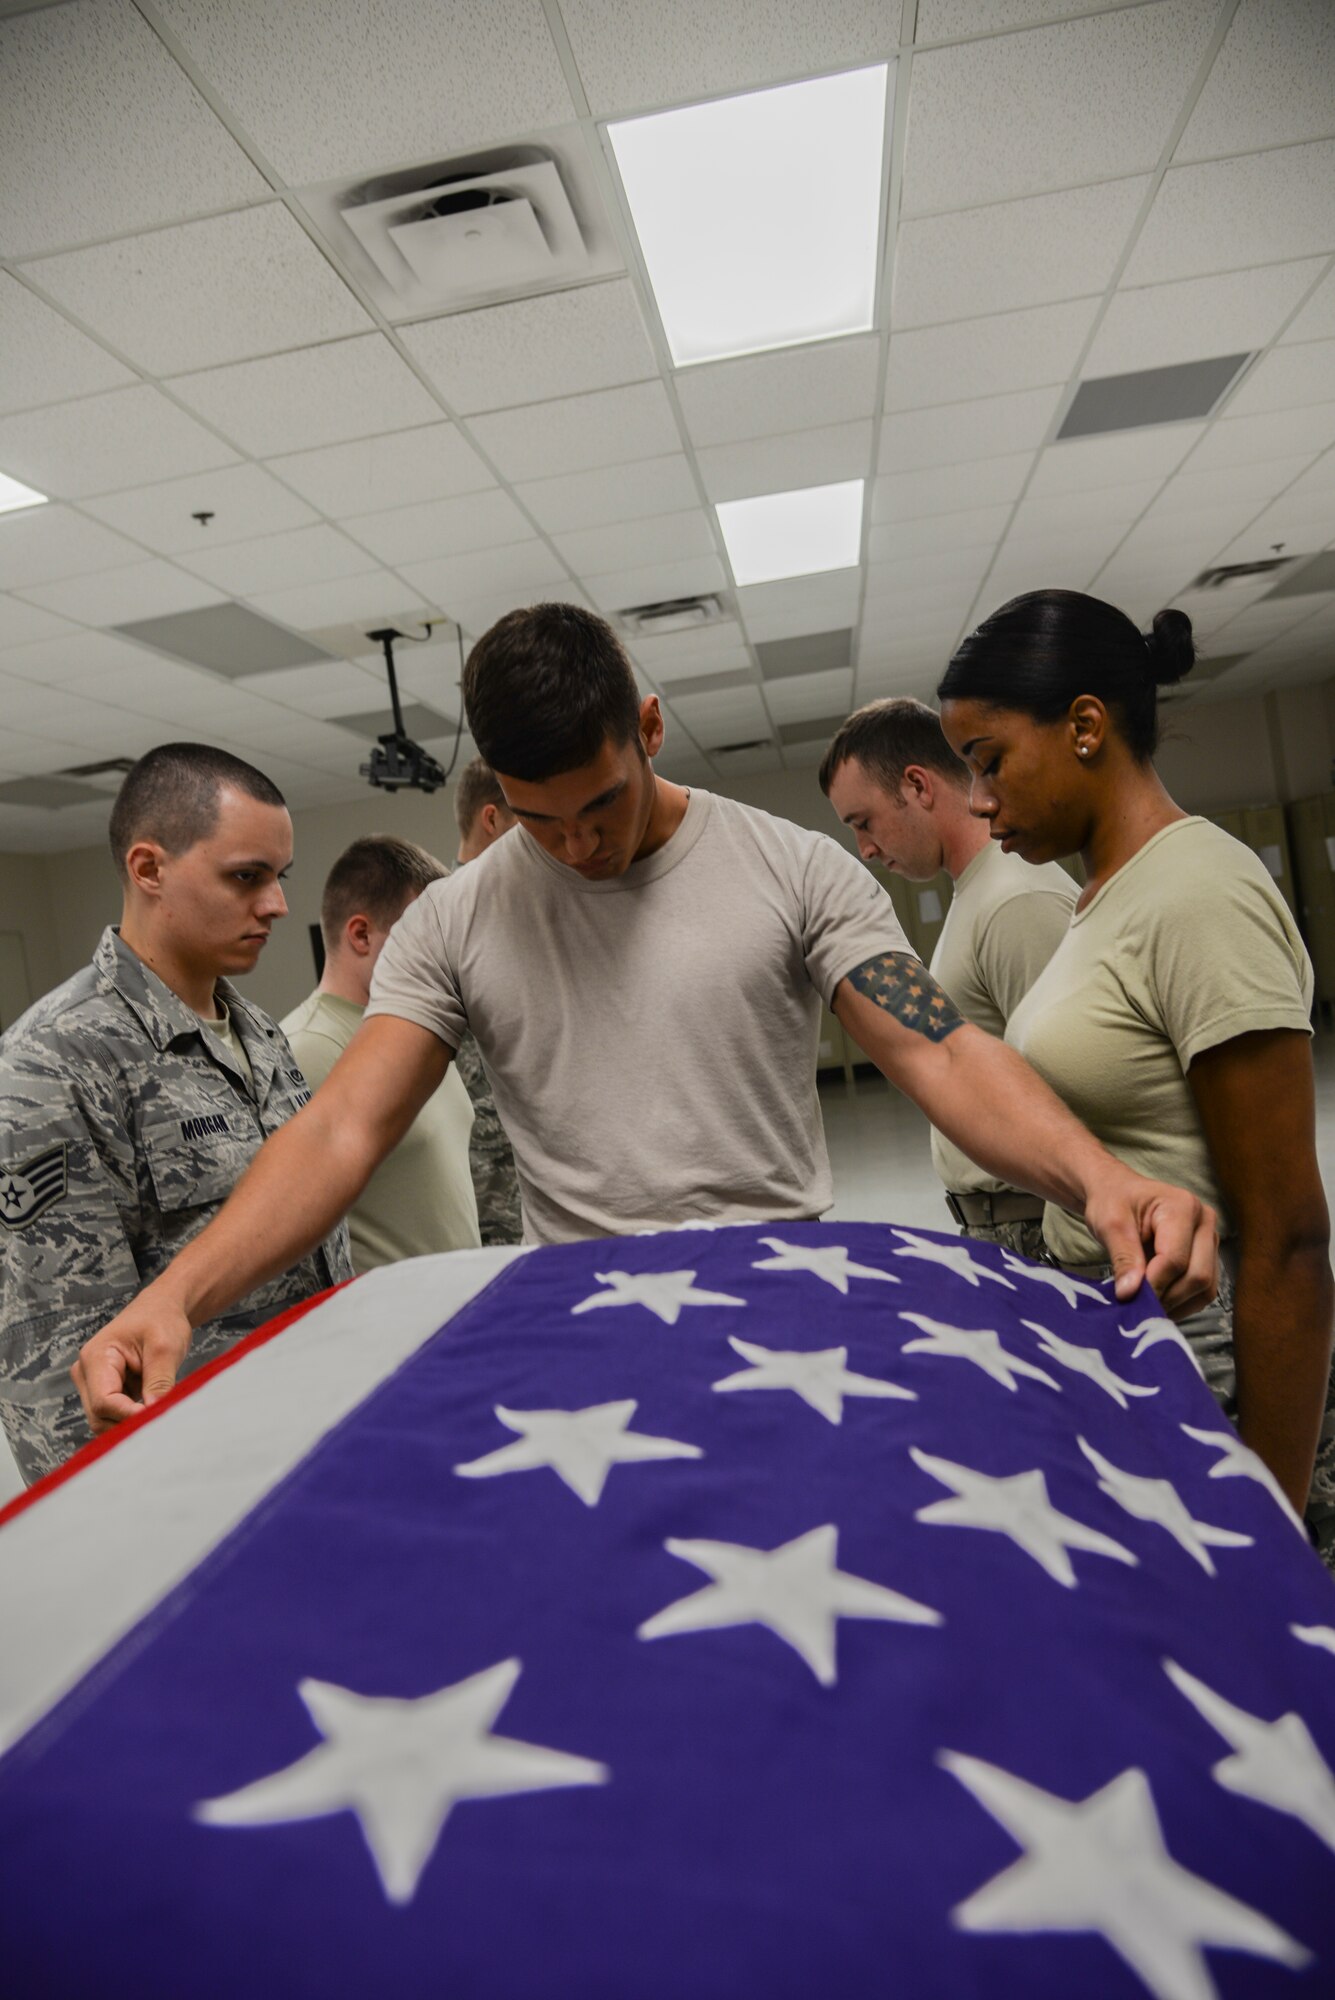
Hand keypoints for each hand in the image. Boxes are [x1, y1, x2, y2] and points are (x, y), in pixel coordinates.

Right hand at [71, 1291, 192, 1433]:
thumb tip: (154, 1413)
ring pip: (104, 1421)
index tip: (157, 1416)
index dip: (129, 1415)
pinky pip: (112, 1417)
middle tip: (162, 1418)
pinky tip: (151, 1411)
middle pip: (99, 1416)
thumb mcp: (166, 1347)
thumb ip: (159, 1381)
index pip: (103, 1401)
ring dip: (130, 1423)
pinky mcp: (104, 1392)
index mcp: (96, 1357)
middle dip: (129, 1423)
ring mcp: (93, 1384)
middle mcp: (86, 1373)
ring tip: (159, 1412)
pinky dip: (131, 1419)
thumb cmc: (161, 1321)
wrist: (159, 1310)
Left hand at [1082, 1167, 1218, 1317]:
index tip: (1129, 1296)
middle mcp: (1205, 1222)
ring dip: (1177, 1304)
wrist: (1119, 1193)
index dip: (1154, 1283)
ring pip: (1206, 1288)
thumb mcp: (1110, 1224)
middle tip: (1138, 1306)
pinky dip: (1182, 1303)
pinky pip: (1204, 1291)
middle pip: (1198, 1276)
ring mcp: (1210, 1240)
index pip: (1175, 1258)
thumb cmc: (1114, 1201)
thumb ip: (1123, 1257)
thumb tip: (1130, 1293)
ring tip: (1147, 1306)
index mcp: (1183, 1207)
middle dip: (1167, 1297)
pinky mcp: (1208, 1257)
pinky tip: (1159, 1303)